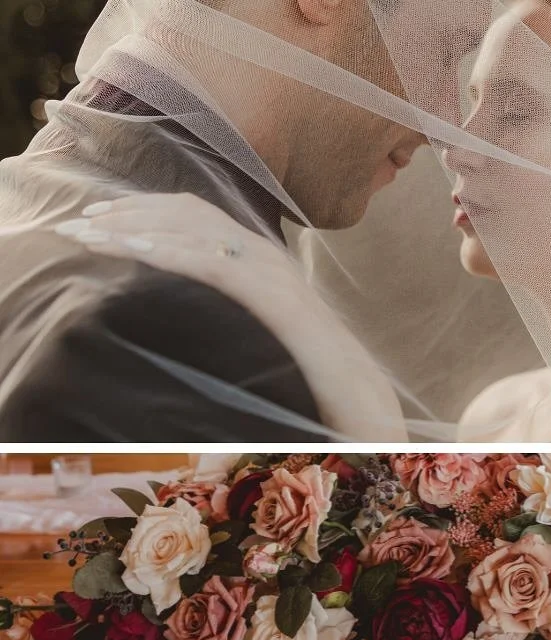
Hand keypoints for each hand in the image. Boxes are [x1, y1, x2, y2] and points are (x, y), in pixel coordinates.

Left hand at [55, 193, 405, 439]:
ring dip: (134, 226)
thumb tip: (201, 330)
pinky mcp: (278, 301)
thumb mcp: (267, 348)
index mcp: (268, 270)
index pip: (201, 220)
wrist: (369, 417)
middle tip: (81, 222)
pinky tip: (129, 248)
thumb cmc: (318, 395)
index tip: (102, 223)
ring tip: (89, 233)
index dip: (149, 212)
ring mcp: (277, 278)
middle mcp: (272, 262)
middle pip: (191, 213)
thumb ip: (240, 325)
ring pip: (196, 229)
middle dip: (130, 211)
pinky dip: (166, 249)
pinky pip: (214, 261)